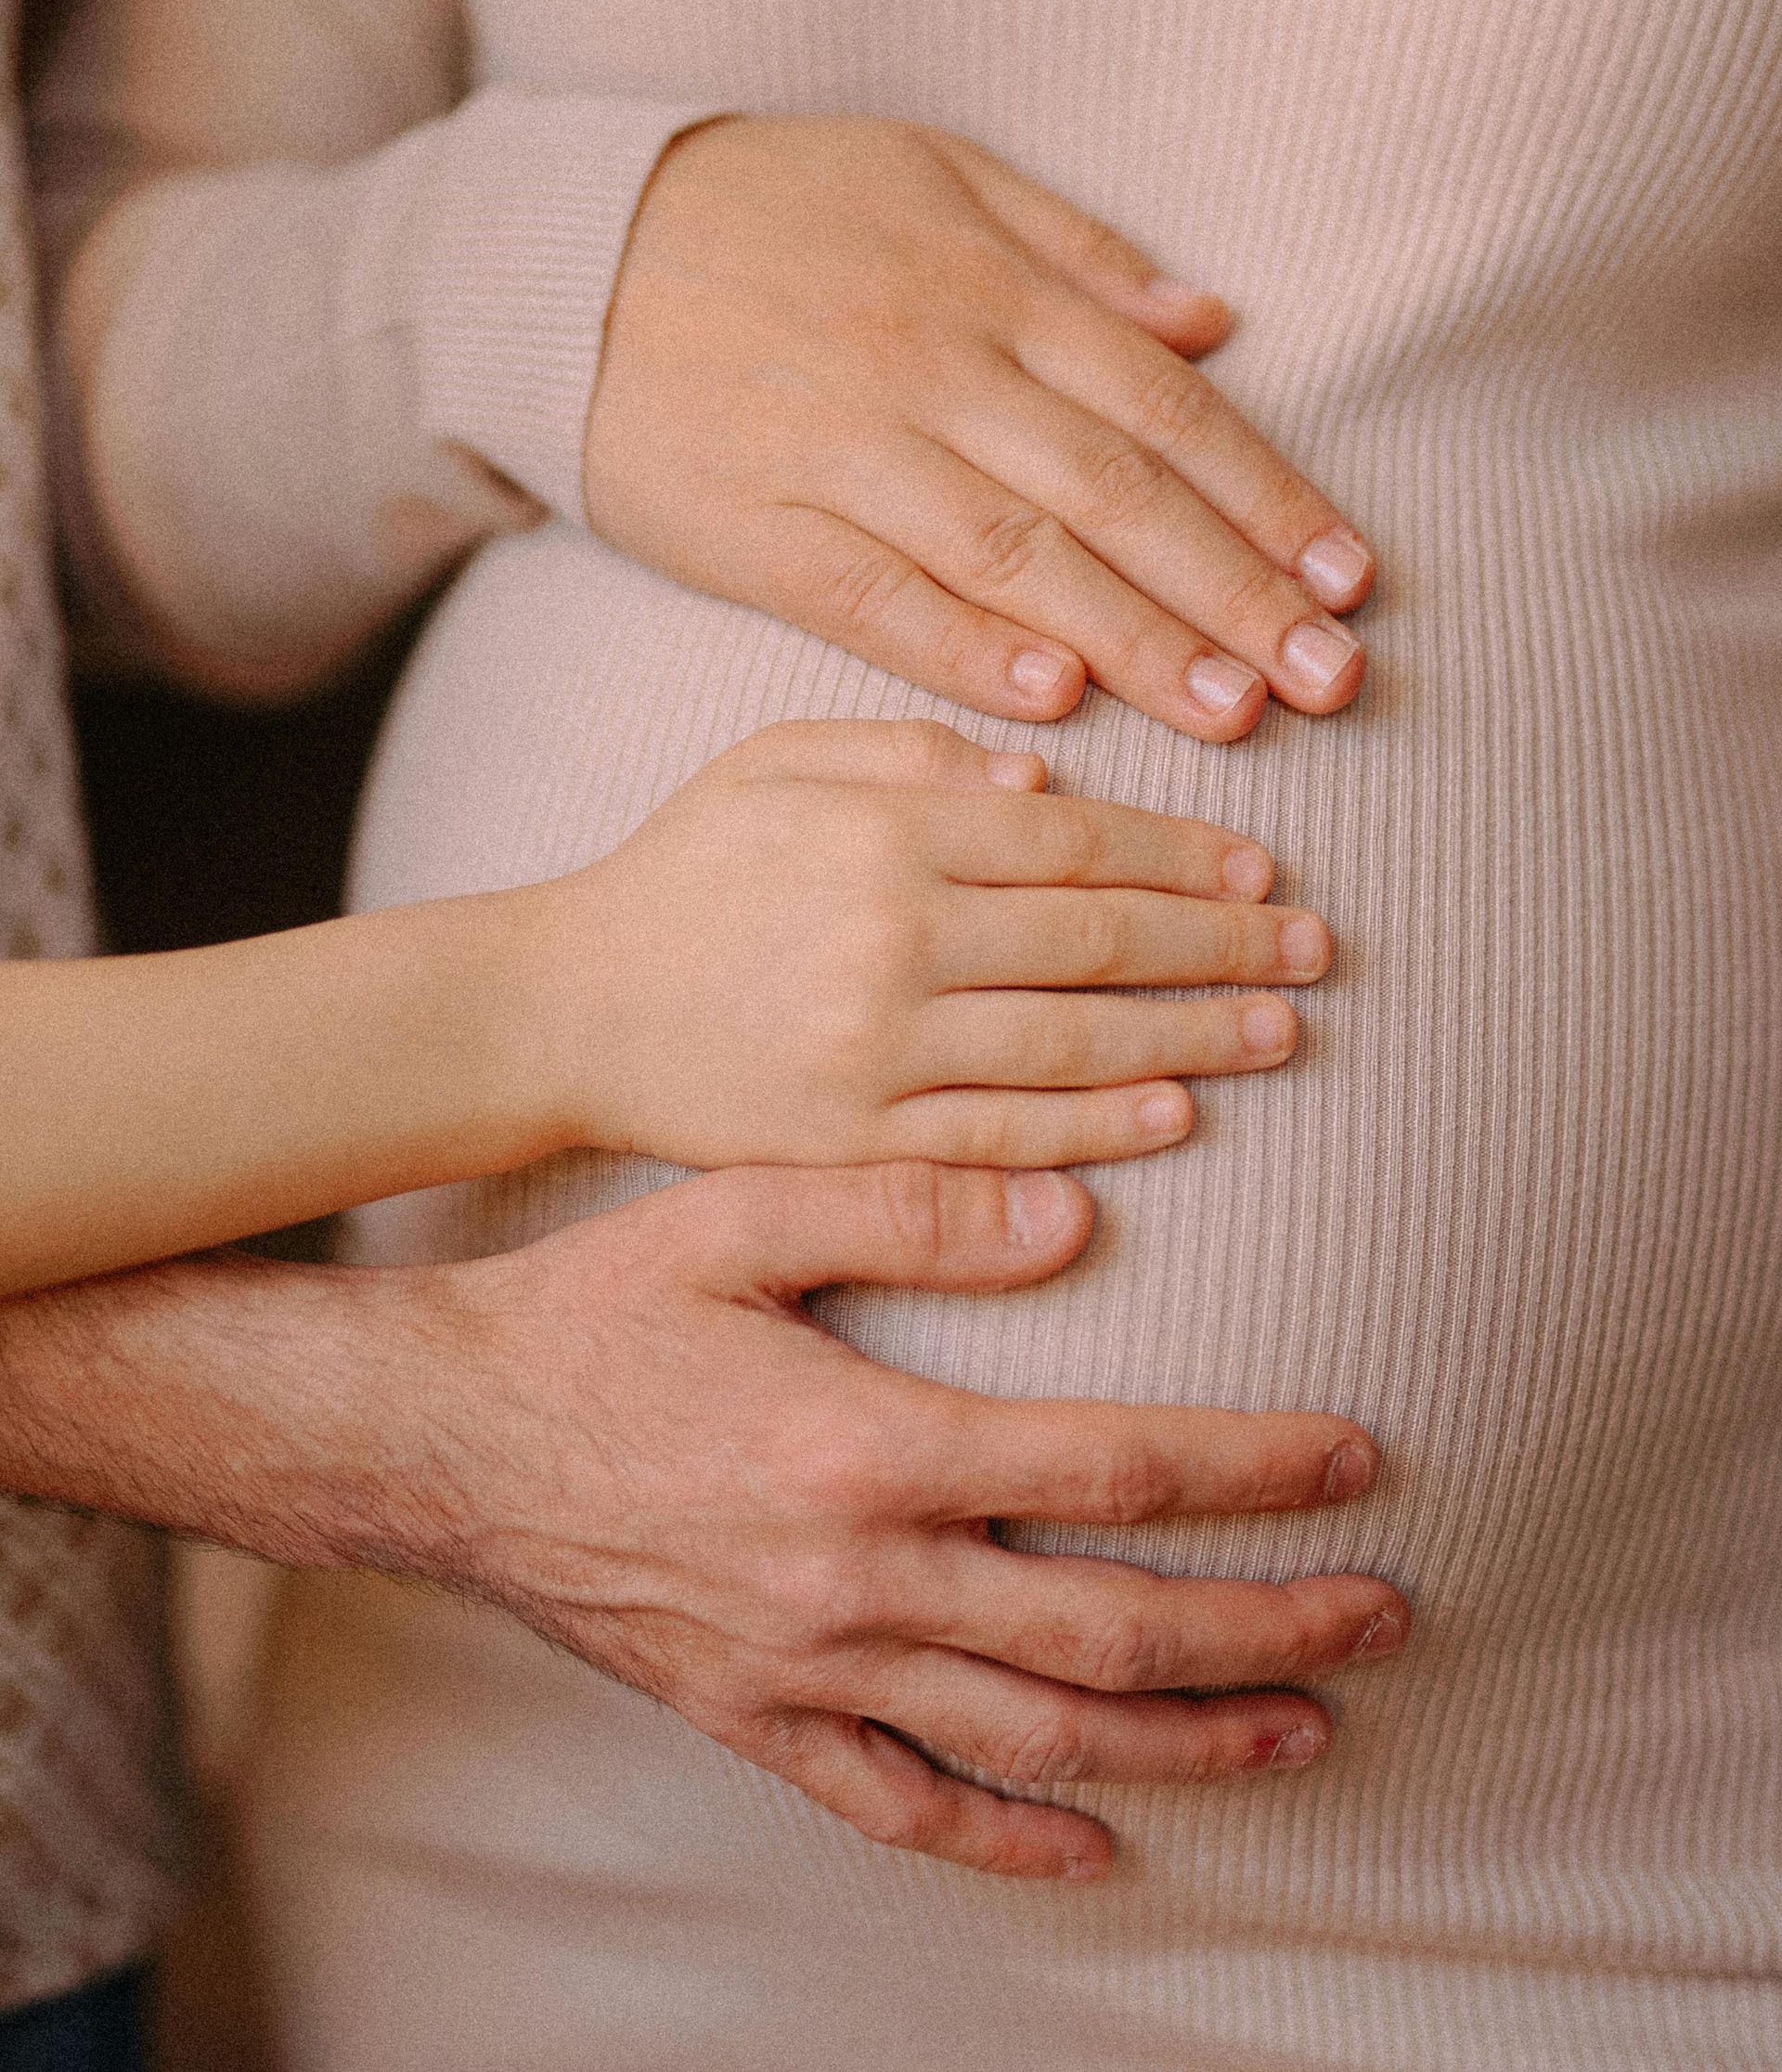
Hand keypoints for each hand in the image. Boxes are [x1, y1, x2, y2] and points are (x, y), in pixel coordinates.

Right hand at [436, 1160, 1408, 1878]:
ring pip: (1036, 1742)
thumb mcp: (739, 1212)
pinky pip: (902, 1809)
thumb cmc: (592, 1312)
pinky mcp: (754, 1722)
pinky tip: (1100, 1849)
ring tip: (1305, 1727)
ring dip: (1186, 1742)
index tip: (1359, 1460)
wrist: (437, 1437)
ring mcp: (807, 1672)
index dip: (1256, 1471)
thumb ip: (913, 1206)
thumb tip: (1077, 1218)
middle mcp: (856, 1582)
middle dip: (1268, 1629)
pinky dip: (1010, 1845)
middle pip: (1110, 1635)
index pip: (1115, 1471)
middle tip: (1387, 1616)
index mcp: (869, 1447)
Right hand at [534, 718, 1331, 1170]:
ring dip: (1193, 1035)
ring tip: (1281, 1027)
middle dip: (1222, 942)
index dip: (1184, 852)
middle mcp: (890, 937)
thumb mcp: (775, 762)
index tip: (1264, 866)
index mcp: (882, 832)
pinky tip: (1179, 1111)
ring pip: (1072, 1042)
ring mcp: (875, 1048)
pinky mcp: (855, 1139)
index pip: (1074, 839)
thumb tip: (1049, 775)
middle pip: (1097, 938)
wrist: (565, 1007)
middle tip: (1315, 947)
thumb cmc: (682, 870)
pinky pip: (1005, 1136)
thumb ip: (908, 750)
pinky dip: (1101, 1127)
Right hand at [586, 116, 1373, 740]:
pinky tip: (1053, 700)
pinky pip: (873, 598)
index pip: (1161, 408)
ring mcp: (841, 452)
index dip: (1265, 496)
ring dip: (1135, 640)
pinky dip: (964, 649)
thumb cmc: (769, 207)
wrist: (561, 251)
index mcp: (988, 285)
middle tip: (1330, 680)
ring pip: (1014, 557)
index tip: (1348, 579)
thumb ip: (1076, 248)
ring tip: (1234, 713)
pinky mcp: (755, 528)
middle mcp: (932, 368)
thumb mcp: (931, 171)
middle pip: (1113, 495)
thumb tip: (1212, 323)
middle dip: (1233, 592)